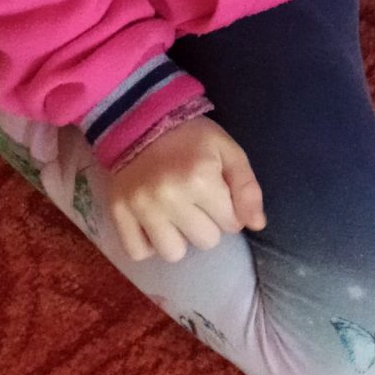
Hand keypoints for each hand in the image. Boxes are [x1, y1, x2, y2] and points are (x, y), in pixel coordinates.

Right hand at [106, 117, 266, 263]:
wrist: (140, 122)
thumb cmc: (190, 138)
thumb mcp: (228, 151)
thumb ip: (247, 188)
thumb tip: (257, 225)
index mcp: (200, 179)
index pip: (232, 224)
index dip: (229, 210)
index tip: (217, 194)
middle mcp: (169, 197)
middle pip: (205, 241)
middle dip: (207, 225)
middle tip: (196, 203)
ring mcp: (141, 207)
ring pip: (173, 253)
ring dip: (179, 239)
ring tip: (175, 216)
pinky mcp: (117, 212)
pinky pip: (138, 252)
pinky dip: (148, 245)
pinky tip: (153, 225)